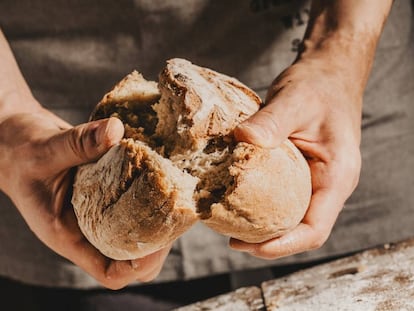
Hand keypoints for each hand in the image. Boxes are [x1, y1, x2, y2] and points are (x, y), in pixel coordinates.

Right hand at [0, 108, 170, 288]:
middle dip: (158, 243)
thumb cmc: (23, 154)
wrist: (19, 143)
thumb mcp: (45, 150)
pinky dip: (150, 193)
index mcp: (70, 235)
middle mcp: (88, 229)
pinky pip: (134, 203)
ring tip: (174, 193)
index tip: (160, 242)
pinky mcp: (107, 194)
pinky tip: (162, 173)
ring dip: (158, 217)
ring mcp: (100, 213)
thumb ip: (79, 142)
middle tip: (175, 212)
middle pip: (132, 257)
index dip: (138, 265)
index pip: (109, 271)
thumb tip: (116, 131)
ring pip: (137, 230)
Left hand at [230, 56, 361, 258]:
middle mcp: (328, 184)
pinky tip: (237, 199)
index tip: (248, 246)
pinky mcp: (300, 171)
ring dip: (263, 226)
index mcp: (336, 176)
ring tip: (230, 225)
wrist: (328, 73)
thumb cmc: (319, 86)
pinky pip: (283, 197)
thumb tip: (241, 140)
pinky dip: (261, 205)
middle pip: (300, 230)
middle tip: (231, 239)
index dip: (283, 245)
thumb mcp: (296, 100)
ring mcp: (315, 179)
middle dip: (267, 241)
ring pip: (291, 216)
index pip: (314, 229)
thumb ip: (272, 121)